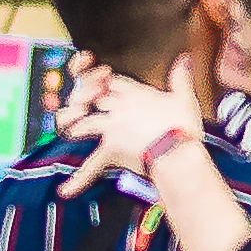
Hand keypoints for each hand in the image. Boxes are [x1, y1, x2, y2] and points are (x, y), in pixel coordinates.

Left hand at [60, 71, 178, 189]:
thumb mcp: (184, 98)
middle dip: (83, 99)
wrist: (176, 152)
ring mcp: (111, 129)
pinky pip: (90, 166)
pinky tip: (66, 190)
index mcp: (135, 94)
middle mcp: (119, 108)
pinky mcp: (110, 150)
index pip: (111, 80)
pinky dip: (79, 179)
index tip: (102, 82)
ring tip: (70, 131)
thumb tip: (185, 60)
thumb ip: (181, 77)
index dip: (102, 79)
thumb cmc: (181, 127)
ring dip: (74, 126)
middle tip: (81, 105)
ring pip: (82, 122)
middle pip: (91, 97)